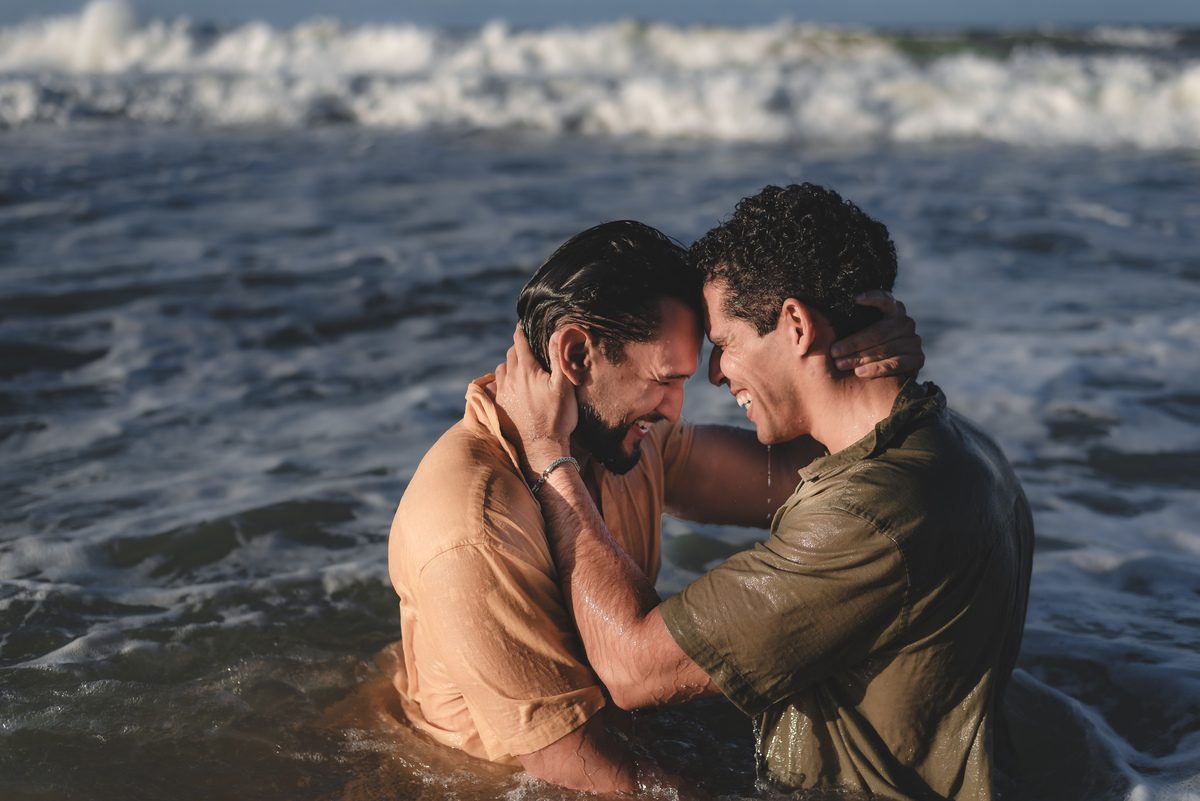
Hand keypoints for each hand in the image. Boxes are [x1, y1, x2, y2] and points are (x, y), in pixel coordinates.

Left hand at [494, 325, 578, 479]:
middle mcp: (510, 378)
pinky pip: (496, 386)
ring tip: (520, 368)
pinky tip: (509, 386)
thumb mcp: (564, 385)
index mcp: (526, 369)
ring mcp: (503, 393)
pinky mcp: (499, 407)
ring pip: (501, 370)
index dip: (521, 330)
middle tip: (527, 348)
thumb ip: (559, 357)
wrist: (541, 448)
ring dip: (509, 365)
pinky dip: (502, 381)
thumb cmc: (557, 417)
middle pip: (510, 354)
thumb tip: (558, 332)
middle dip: (518, 348)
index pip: (520, 341)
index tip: (522, 324)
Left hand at [830, 290, 923, 378]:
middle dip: (854, 343)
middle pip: (878, 331)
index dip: (872, 298)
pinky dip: (877, 368)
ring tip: (841, 364)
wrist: (891, 372)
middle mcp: (905, 322)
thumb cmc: (865, 347)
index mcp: (892, 309)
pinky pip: (896, 364)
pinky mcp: (917, 358)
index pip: (884, 299)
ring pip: (885, 349)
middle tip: (833, 352)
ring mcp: (913, 340)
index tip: (854, 299)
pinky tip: (860, 372)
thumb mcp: (859, 330)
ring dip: (861, 357)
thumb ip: (847, 322)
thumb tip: (809, 314)